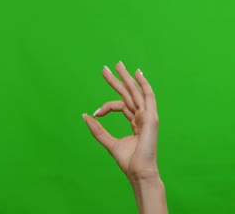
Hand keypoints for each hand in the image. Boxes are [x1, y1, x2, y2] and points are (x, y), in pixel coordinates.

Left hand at [83, 61, 159, 180]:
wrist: (139, 172)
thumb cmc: (128, 161)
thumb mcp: (109, 142)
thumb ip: (98, 129)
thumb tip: (85, 115)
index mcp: (136, 123)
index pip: (120, 106)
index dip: (105, 106)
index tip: (95, 113)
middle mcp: (142, 117)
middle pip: (128, 94)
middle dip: (118, 80)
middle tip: (108, 67)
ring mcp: (148, 117)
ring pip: (136, 92)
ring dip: (127, 78)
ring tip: (118, 64)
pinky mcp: (151, 118)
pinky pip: (148, 97)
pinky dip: (143, 84)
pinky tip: (137, 73)